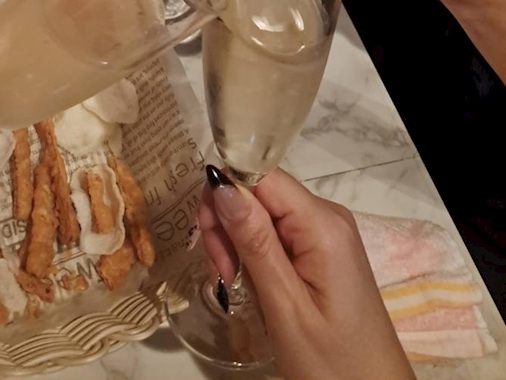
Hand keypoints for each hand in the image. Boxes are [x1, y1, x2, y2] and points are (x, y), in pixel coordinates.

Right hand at [199, 167, 413, 379]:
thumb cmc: (331, 362)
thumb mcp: (285, 306)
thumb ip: (255, 242)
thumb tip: (221, 183)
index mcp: (322, 223)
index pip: (261, 175)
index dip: (226, 193)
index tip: (206, 235)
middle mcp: (326, 216)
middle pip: (259, 193)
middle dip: (228, 225)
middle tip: (222, 274)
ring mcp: (326, 234)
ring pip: (263, 215)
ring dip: (237, 244)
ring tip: (233, 285)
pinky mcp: (322, 252)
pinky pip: (276, 235)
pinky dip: (253, 255)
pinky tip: (248, 284)